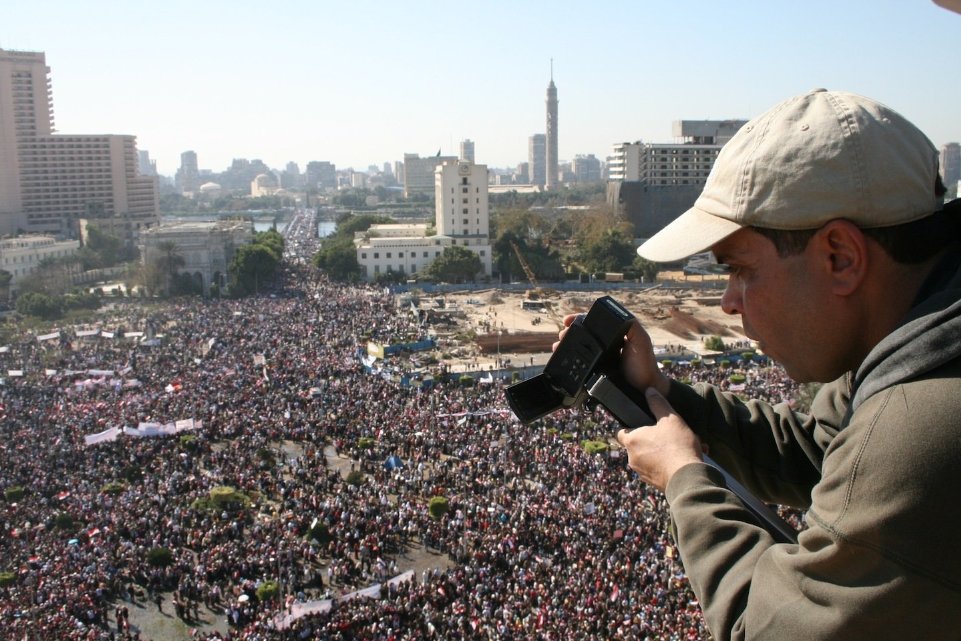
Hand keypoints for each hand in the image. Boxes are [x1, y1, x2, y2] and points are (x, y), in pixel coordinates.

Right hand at [554, 315, 670, 394]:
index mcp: (616, 335)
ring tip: (558, 346)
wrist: (642, 390)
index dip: (580, 319)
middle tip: (562, 335)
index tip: (567, 320)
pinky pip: (580, 363)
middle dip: (570, 332)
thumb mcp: (641, 340)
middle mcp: (606, 345)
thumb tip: (614, 313)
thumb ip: (632, 325)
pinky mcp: (594, 372)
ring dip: (567, 346)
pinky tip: (564, 359)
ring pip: (579, 349)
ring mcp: (599, 359)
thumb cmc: (643, 365)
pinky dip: (570, 360)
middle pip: (584, 334)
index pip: (595, 323)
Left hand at [616, 387, 702, 491]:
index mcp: (632, 441)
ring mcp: (641, 472)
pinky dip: (664, 465)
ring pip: (646, 458)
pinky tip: (679, 461)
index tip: (643, 424)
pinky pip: (655, 470)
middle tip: (667, 436)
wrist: (688, 477)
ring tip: (677, 448)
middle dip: (649, 440)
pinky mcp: (652, 483)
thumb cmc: (678, 446)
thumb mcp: (670, 418)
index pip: (621, 432)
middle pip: (636, 445)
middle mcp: (632, 458)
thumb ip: (657, 403)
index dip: (630, 427)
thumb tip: (649, 390)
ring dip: (658, 453)